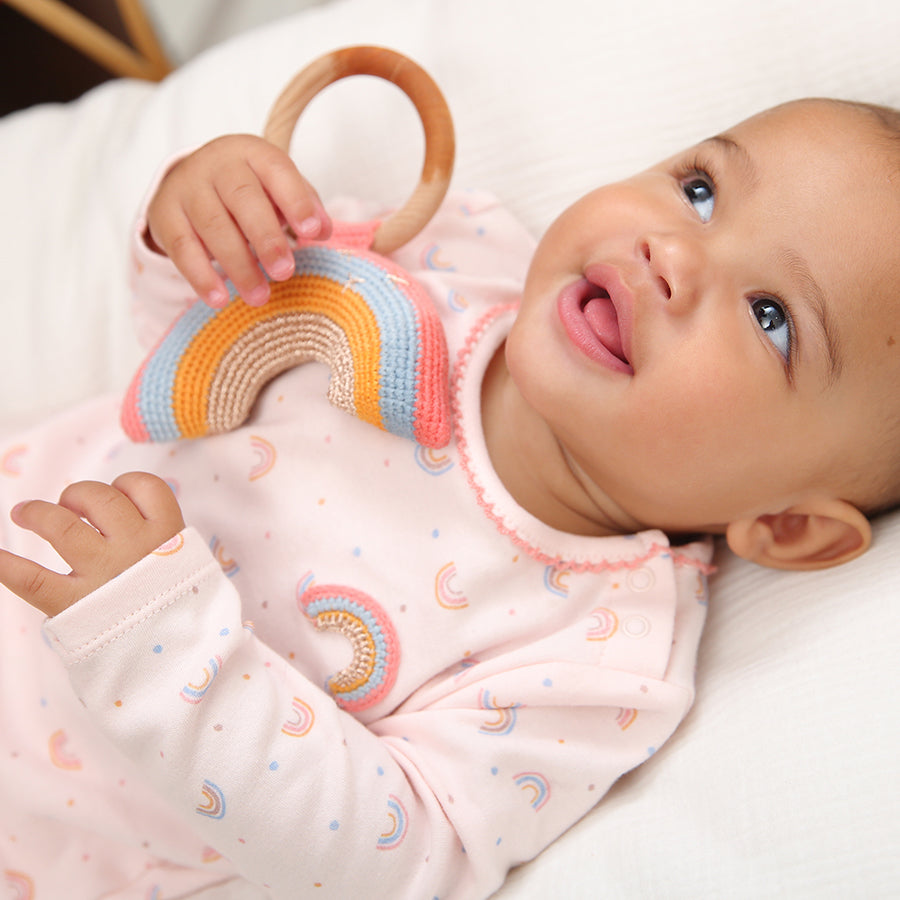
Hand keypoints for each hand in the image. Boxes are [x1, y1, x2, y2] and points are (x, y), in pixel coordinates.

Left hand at [0, 472, 184, 616]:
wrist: (178, 659)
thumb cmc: (179, 609)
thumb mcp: (188, 568)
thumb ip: (164, 542)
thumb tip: (134, 517)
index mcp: (168, 536)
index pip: (146, 487)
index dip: (125, 484)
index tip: (117, 494)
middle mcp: (135, 547)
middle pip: (101, 498)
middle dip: (78, 494)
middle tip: (69, 505)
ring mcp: (102, 573)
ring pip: (62, 526)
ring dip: (38, 513)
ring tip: (24, 514)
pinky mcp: (73, 604)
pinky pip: (31, 578)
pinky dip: (4, 565)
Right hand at [146, 134, 332, 307]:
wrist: (190, 179)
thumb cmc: (250, 189)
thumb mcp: (278, 189)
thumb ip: (305, 207)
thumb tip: (323, 231)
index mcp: (253, 153)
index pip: (277, 170)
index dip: (296, 201)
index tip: (312, 232)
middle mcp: (218, 165)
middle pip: (243, 199)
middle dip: (266, 239)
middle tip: (285, 272)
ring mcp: (188, 188)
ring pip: (213, 226)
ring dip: (238, 266)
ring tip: (259, 297)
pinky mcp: (165, 214)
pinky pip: (182, 247)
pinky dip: (201, 276)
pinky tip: (219, 299)